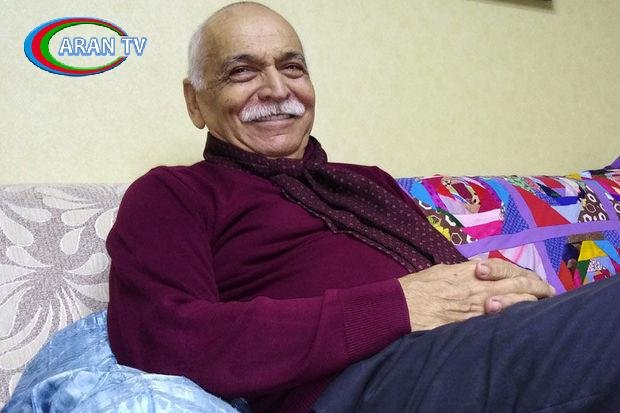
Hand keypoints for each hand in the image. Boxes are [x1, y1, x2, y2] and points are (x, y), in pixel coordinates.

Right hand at [397, 259, 555, 331]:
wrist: (399, 307)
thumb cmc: (415, 289)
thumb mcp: (438, 272)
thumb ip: (458, 272)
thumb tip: (470, 274)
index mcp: (468, 271)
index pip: (503, 268)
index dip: (522, 274)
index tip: (532, 280)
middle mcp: (476, 287)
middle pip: (517, 284)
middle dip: (536, 289)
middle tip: (549, 293)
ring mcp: (475, 307)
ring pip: (514, 304)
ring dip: (530, 305)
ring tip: (543, 308)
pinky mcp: (470, 325)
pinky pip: (498, 323)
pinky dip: (513, 321)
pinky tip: (523, 324)